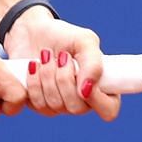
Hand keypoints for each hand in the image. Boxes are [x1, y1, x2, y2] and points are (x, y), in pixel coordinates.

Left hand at [4, 9, 120, 120]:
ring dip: (48, 76)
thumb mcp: (85, 41)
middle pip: (77, 108)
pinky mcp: (39, 104)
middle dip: (64, 79)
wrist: (33, 31)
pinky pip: (37, 104)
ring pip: (55, 105)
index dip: (96, 99)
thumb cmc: (64, 36)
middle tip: (61, 56)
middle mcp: (82, 101)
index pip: (108, 110)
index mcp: (101, 87)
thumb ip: (93, 64)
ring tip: (45, 56)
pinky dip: (34, 81)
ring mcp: (60, 105)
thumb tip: (86, 91)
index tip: (82, 77)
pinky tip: (33, 66)